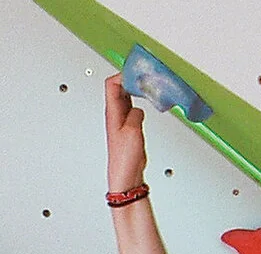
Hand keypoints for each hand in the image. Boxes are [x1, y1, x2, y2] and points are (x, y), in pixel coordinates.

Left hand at [103, 74, 147, 192]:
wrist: (126, 176)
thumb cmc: (124, 159)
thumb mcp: (132, 132)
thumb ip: (135, 115)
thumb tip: (138, 108)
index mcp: (112, 113)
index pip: (112, 84)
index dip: (123, 74)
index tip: (136, 70)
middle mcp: (115, 115)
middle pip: (119, 88)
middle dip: (131, 78)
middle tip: (144, 74)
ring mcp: (122, 120)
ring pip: (126, 96)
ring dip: (136, 88)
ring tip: (147, 84)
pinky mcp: (129, 127)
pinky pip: (133, 107)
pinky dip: (140, 100)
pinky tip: (148, 102)